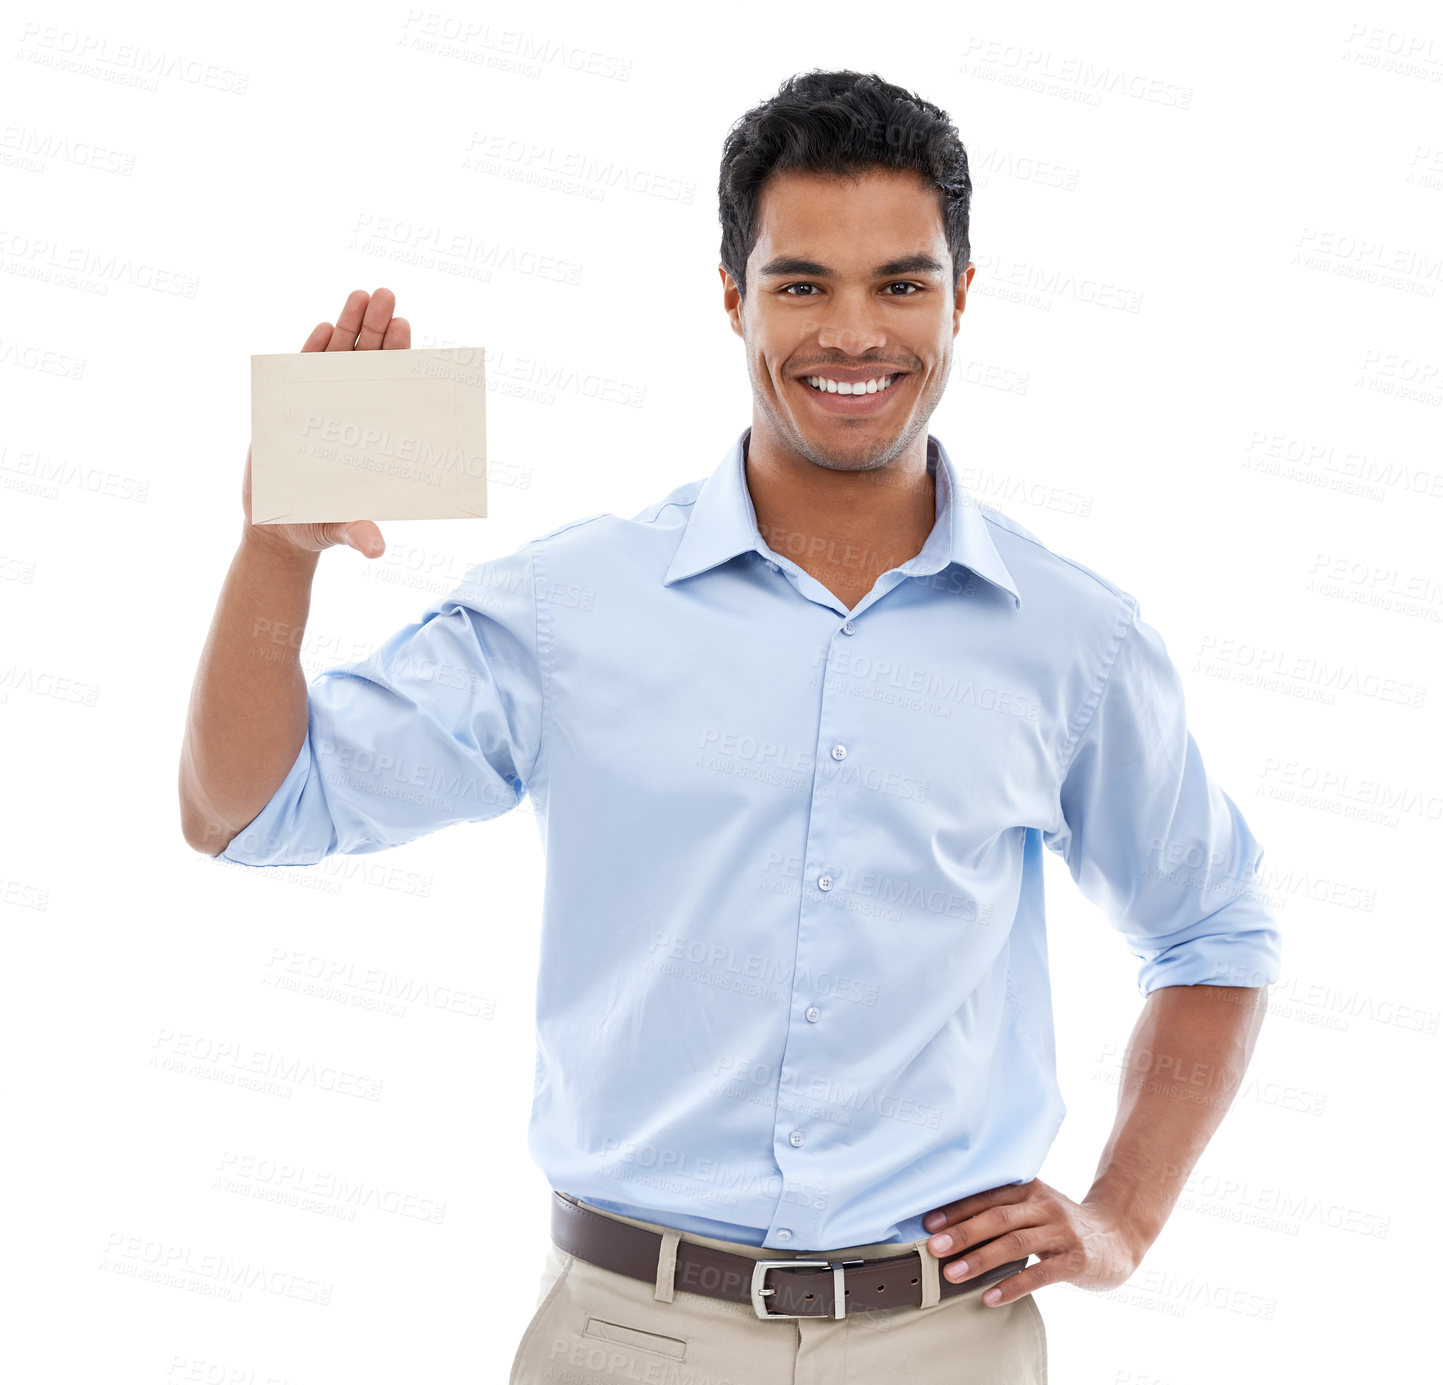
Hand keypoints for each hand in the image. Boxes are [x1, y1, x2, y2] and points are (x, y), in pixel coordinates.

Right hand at [241, 286, 408, 560]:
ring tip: (361, 296)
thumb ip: (357, 532)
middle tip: (387, 295)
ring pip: (338, 359)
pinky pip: (303, 372)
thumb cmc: (319, 526)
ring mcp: (320, 407)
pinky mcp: (289, 408)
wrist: (279, 528)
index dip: (398, 357)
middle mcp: (350, 414)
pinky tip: (324, 327)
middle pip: (368, 363)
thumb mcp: (340, 529)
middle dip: (378, 328)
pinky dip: (312, 350)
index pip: (391, 387)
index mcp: (372, 434)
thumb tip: (376, 549)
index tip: (405, 327)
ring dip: (349, 327)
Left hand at [921, 1177, 1142, 1306]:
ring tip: (954, 1274)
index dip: (957, 1209)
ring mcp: (1061, 1232)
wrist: (1117, 1236)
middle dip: (962, 1233)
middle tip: (934, 1248)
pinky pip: (1040, 1274)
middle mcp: (1044, 1206)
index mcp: (1029, 1190)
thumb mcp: (1037, 1207)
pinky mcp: (1075, 1260)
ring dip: (981, 1260)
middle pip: (998, 1218)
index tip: (929, 1223)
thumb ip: (1005, 1210)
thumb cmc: (1063, 1224)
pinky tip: (990, 1297)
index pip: (988, 1197)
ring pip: (1015, 1244)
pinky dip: (1013, 1286)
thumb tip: (953, 1226)